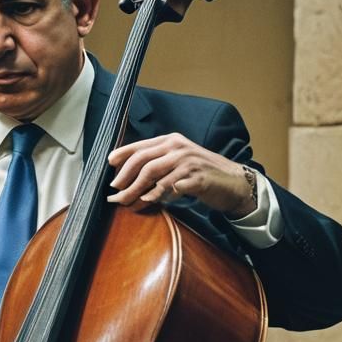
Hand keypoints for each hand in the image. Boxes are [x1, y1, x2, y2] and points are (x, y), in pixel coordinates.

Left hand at [106, 133, 255, 216]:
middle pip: (143, 160)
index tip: (109, 165)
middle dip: (125, 177)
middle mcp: (178, 147)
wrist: (233, 182)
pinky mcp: (197, 178)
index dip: (122, 155)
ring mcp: (188, 161)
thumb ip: (157, 164)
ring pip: (153, 173)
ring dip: (136, 189)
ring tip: (127, 201)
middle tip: (115, 191)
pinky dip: (157, 194)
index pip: (141, 146)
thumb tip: (127, 176)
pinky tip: (149, 201)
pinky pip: (171, 186)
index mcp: (171, 140)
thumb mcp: (178, 162)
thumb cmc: (200, 173)